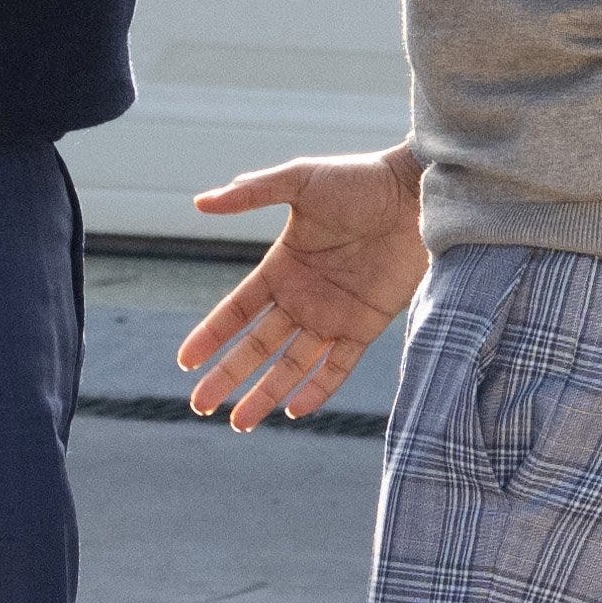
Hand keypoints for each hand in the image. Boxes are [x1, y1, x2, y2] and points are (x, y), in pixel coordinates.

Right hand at [175, 148, 428, 425]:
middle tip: (199, 405)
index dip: (210, 336)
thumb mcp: (299, 180)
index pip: (236, 311)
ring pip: (291, 365)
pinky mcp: (366, 325)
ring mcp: (333, 315)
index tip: (184, 361)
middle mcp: (302, 297)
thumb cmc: (359, 179)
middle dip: (228, 376)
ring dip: (265, 393)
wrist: (417, 194)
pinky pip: (337, 366)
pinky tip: (293, 410)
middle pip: (256, 346)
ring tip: (239, 423)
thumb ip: (250, 192)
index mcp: (281, 268)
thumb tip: (200, 202)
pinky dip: (317, 389)